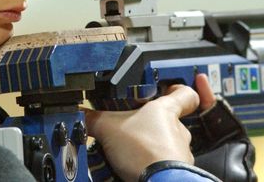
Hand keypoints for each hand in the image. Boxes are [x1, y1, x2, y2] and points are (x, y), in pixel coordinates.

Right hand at [84, 74, 215, 181]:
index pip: (185, 94)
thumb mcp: (107, 128)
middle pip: (170, 122)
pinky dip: (151, 166)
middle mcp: (177, 131)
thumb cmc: (143, 150)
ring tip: (128, 154)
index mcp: (166, 111)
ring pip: (166, 145)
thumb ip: (93, 118)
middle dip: (150, 126)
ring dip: (151, 148)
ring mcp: (180, 154)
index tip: (168, 90)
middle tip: (131, 129)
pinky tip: (134, 169)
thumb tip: (78, 114)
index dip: (178, 90)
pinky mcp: (178, 173)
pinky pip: (165, 166)